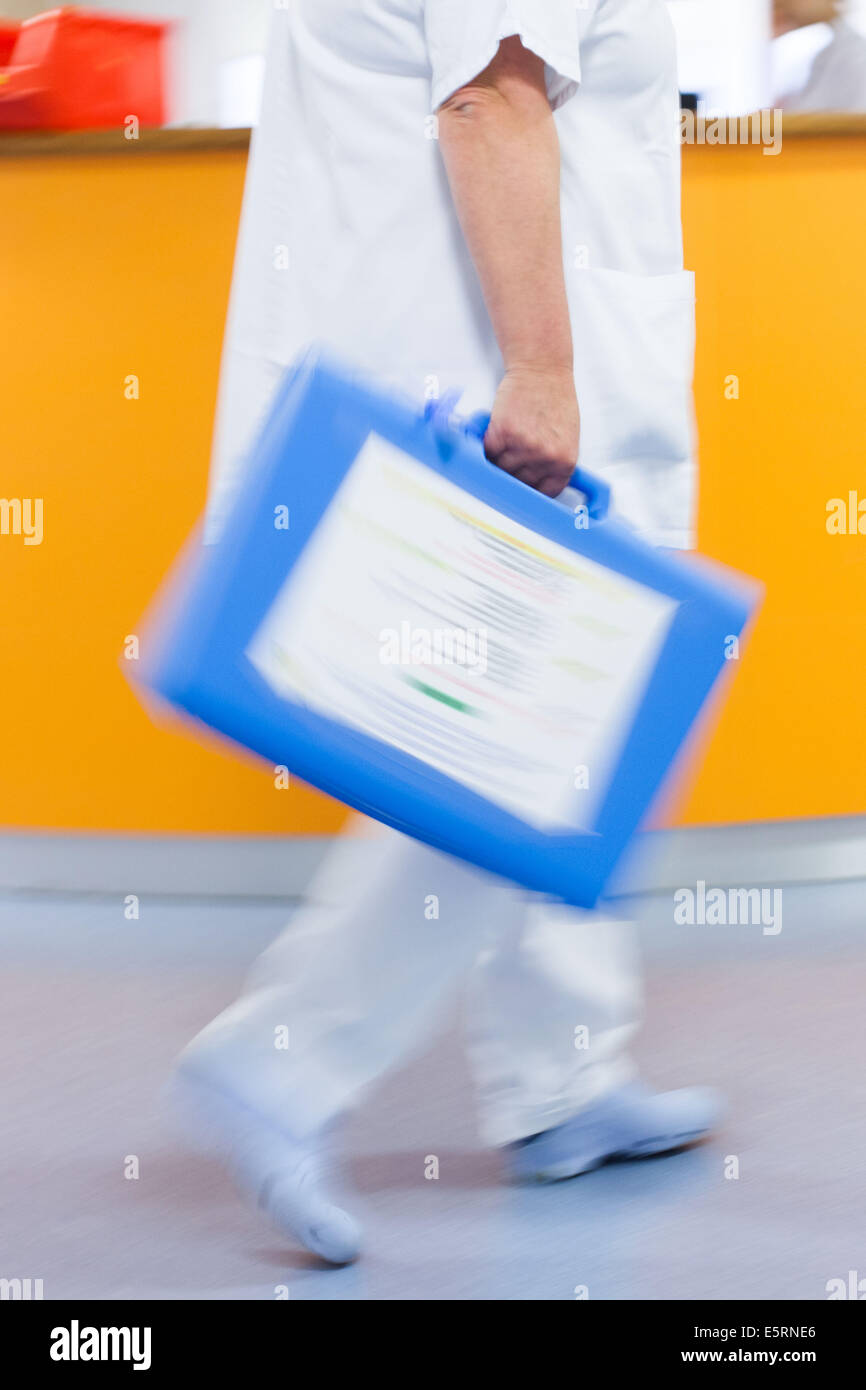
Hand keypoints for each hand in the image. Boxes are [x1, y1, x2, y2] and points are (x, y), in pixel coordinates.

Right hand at [484, 364, 579, 497]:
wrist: (542, 368)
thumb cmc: (555, 398)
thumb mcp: (566, 436)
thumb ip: (554, 462)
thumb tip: (538, 484)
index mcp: (564, 462)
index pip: (545, 493)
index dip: (531, 491)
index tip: (523, 490)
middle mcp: (545, 457)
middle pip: (519, 482)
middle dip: (513, 472)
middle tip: (510, 459)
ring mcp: (523, 445)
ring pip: (501, 468)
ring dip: (498, 458)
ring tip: (504, 443)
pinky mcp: (502, 432)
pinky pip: (488, 452)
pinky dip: (487, 445)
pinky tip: (494, 435)